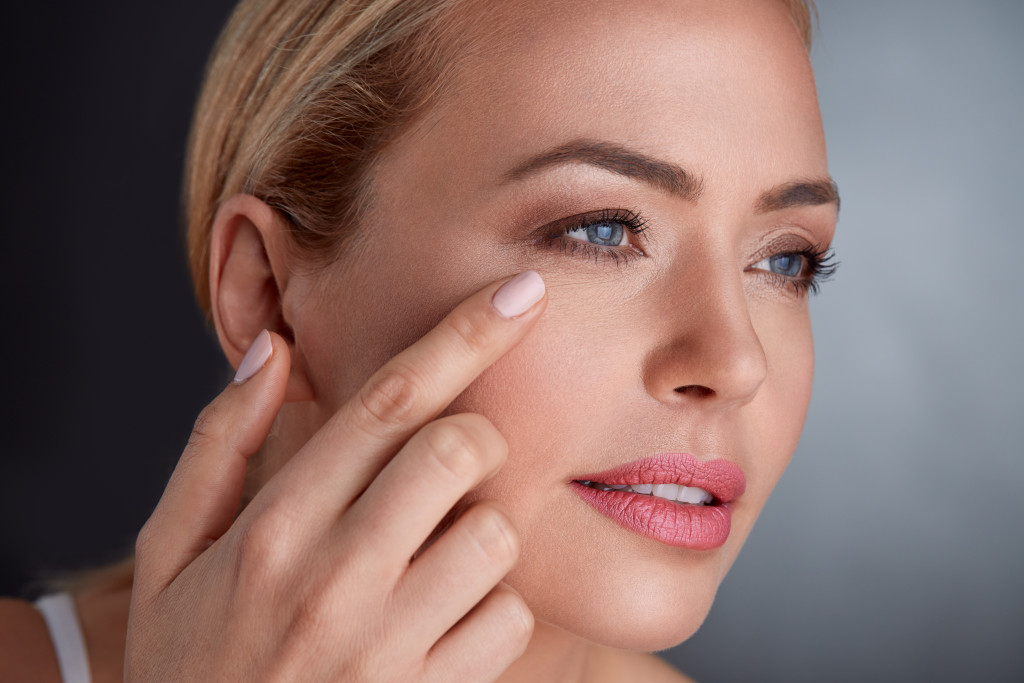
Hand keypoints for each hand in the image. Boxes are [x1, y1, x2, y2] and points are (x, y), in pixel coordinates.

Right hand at [127, 272, 545, 680]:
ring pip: (495, 531)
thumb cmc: (191, 665)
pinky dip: (491, 609)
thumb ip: (220, 446)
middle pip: (458, 449)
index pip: (386, 402)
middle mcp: (332, 580)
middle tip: (446, 468)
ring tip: (431, 557)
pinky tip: (442, 623)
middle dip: (472, 439)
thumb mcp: (171, 556)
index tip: (521, 294)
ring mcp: (385, 647)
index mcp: (270, 529)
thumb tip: (275, 349)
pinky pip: (508, 618)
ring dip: (480, 529)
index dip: (463, 336)